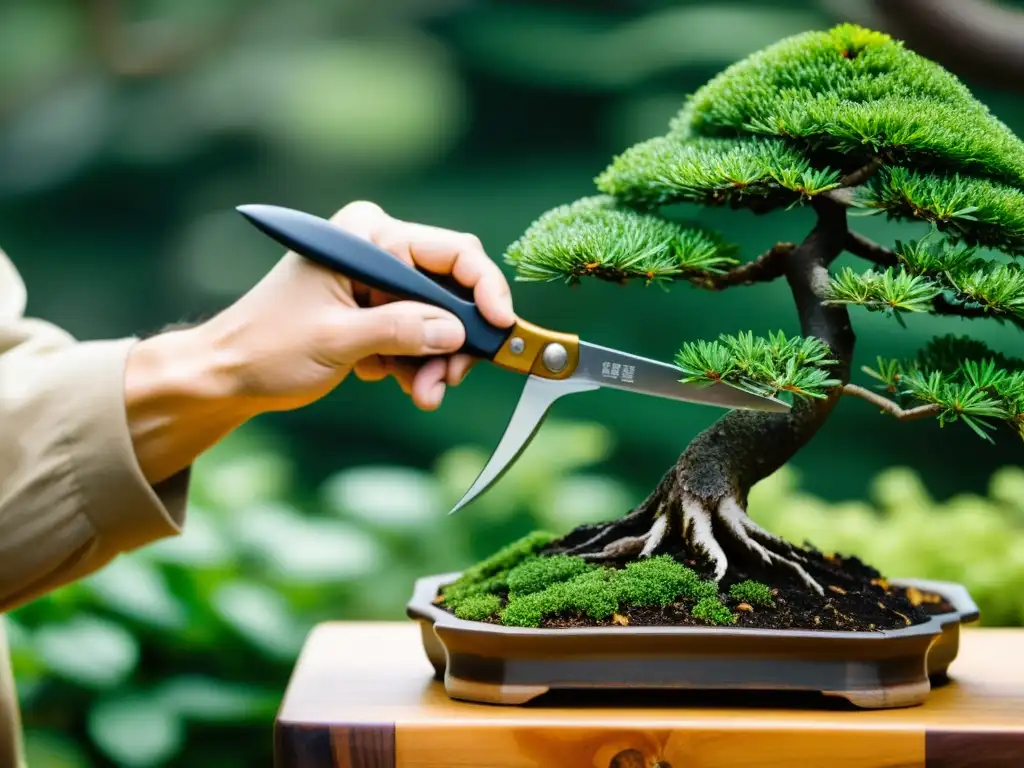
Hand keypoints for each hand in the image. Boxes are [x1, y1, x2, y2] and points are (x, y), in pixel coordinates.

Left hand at [124, 201, 515, 484]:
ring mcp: (377, 281)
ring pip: (438, 319)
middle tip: (449, 380)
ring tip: (423, 394)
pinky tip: (401, 383)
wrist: (228, 375)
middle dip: (455, 339)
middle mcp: (377, 251)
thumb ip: (402, 331)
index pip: (450, 251)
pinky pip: (417, 334)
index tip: (500, 327)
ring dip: (437, 361)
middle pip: (449, 290)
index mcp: (366, 237)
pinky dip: (417, 364)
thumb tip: (457, 331)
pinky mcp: (375, 310)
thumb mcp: (339, 340)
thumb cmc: (268, 348)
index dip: (483, 289)